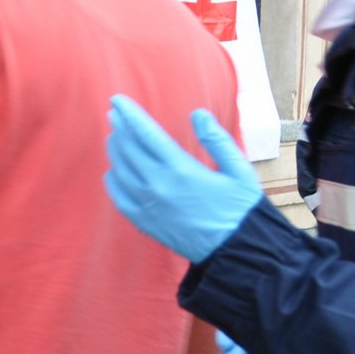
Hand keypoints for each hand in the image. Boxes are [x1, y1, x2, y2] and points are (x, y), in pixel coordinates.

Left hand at [104, 95, 260, 261]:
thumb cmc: (242, 210)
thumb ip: (217, 140)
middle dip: (119, 128)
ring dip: (115, 150)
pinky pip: (118, 197)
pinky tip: (114, 170)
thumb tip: (197, 114)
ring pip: (119, 170)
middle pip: (127, 149)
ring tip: (115, 136)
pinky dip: (112, 179)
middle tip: (115, 114)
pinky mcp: (144, 222)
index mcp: (181, 170)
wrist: (238, 253)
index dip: (129, 114)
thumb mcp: (239, 171)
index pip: (146, 134)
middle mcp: (158, 186)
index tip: (117, 100)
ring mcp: (148, 205)